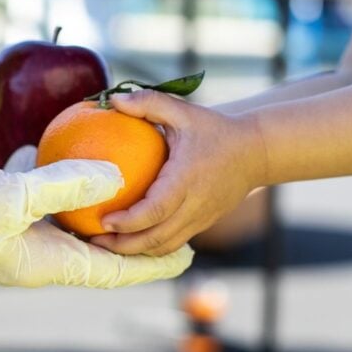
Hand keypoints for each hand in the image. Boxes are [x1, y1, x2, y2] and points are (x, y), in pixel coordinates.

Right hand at [0, 132, 193, 286]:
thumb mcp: (8, 196)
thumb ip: (65, 185)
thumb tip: (117, 177)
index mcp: (35, 264)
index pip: (108, 271)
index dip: (152, 265)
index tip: (193, 255)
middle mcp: (26, 255)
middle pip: (94, 253)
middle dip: (134, 242)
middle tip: (173, 224)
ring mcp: (8, 233)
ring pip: (69, 227)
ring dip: (102, 215)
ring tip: (137, 194)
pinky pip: (42, 202)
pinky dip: (67, 187)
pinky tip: (81, 159)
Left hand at [89, 90, 266, 256]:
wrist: (256, 152)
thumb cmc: (215, 129)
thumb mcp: (184, 111)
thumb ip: (149, 102)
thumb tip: (113, 99)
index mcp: (187, 179)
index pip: (156, 210)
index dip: (129, 222)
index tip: (104, 221)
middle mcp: (195, 205)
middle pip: (156, 238)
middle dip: (123, 245)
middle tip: (95, 241)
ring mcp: (201, 218)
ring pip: (165, 247)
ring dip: (135, 251)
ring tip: (107, 246)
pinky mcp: (202, 224)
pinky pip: (174, 243)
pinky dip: (150, 247)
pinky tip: (128, 240)